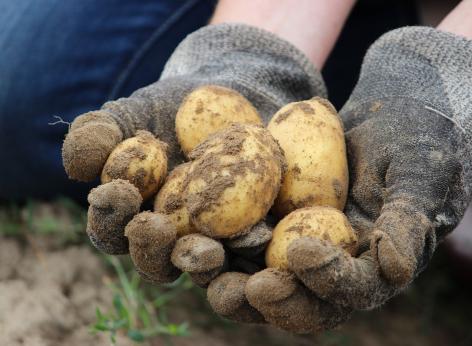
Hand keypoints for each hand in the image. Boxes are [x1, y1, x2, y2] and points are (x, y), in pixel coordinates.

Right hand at [61, 23, 325, 318]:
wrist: (234, 99)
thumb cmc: (173, 108)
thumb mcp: (133, 113)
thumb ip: (99, 135)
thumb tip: (77, 167)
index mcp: (135, 219)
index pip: (112, 229)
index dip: (110, 215)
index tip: (120, 189)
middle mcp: (173, 241)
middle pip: (157, 262)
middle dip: (153, 249)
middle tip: (158, 228)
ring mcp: (216, 246)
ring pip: (206, 270)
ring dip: (203, 264)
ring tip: (209, 250)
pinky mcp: (256, 240)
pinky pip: (255, 256)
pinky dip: (252, 254)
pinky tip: (261, 238)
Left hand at [208, 26, 471, 332]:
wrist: (385, 114)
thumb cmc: (414, 142)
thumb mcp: (419, 175)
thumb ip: (408, 221)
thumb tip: (396, 269)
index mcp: (367, 268)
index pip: (347, 291)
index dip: (326, 281)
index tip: (303, 251)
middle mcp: (324, 267)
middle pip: (293, 299)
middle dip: (265, 298)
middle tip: (238, 286)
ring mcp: (289, 245)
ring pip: (252, 275)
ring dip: (222, 275)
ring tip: (197, 258)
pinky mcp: (262, 220)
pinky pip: (232, 235)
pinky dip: (207, 233)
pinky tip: (180, 221)